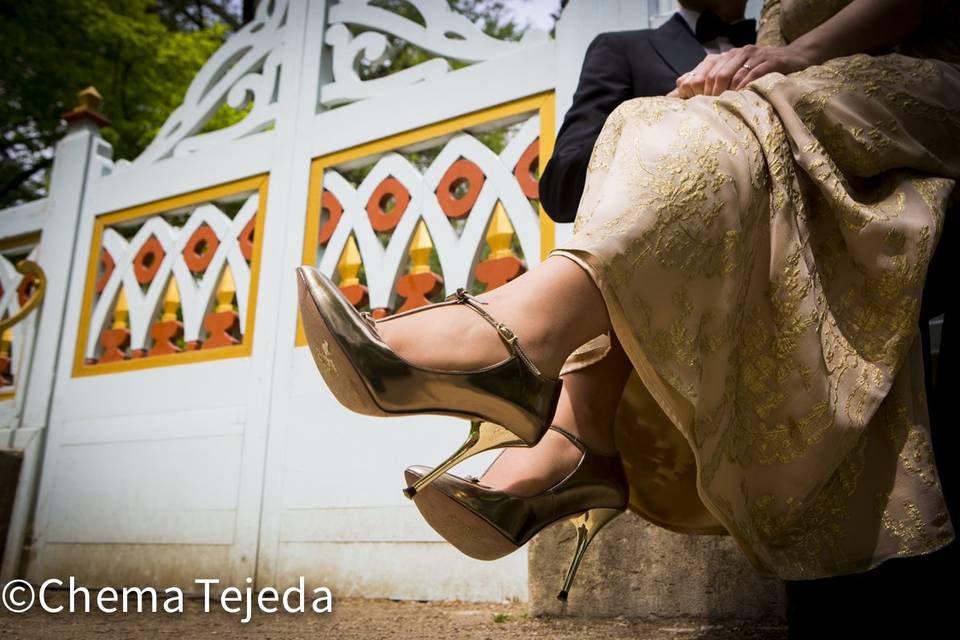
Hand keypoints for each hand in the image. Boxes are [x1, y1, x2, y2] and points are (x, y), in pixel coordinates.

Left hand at [674, 45, 814, 97]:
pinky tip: (741, 99)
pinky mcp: (770, 60)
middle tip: (712, 111)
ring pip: (732, 74)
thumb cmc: (760, 72)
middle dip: (711, 94)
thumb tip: (681, 90)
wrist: (794, 57)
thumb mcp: (736, 74)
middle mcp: (737, 52)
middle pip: (715, 74)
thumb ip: (712, 80)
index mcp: (726, 56)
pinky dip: (744, 88)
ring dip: (726, 94)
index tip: (697, 105)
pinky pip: (753, 75)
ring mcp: (754, 55)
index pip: (704, 70)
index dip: (698, 88)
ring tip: (723, 108)